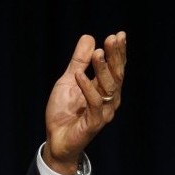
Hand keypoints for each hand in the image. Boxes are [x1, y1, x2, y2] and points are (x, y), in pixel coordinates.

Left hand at [42, 31, 126, 174]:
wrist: (56, 139)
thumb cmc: (64, 112)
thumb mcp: (68, 81)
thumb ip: (79, 62)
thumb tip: (89, 37)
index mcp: (105, 89)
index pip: (115, 68)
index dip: (118, 52)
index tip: (118, 35)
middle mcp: (108, 100)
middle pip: (116, 75)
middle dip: (115, 56)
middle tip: (113, 38)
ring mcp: (103, 112)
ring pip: (108, 88)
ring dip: (103, 69)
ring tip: (98, 53)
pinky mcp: (94, 123)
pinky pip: (94, 104)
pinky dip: (87, 88)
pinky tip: (79, 76)